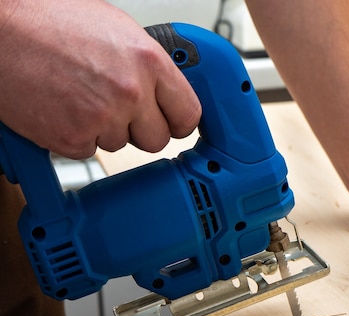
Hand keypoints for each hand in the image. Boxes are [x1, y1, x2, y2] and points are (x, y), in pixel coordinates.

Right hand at [0, 0, 200, 158]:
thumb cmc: (48, 19)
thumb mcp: (116, 30)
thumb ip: (146, 64)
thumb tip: (165, 88)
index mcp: (148, 61)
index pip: (188, 113)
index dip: (178, 121)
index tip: (170, 123)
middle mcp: (131, 92)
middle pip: (157, 139)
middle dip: (139, 130)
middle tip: (117, 110)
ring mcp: (102, 118)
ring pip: (119, 145)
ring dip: (102, 129)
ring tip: (77, 96)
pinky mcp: (72, 138)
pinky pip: (87, 151)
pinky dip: (74, 136)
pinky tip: (61, 108)